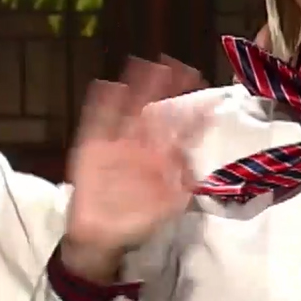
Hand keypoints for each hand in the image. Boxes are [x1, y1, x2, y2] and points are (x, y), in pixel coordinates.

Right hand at [61, 56, 209, 280]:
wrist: (100, 236)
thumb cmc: (136, 221)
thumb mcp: (167, 207)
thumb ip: (182, 188)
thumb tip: (199, 171)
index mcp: (161, 157)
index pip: (181, 130)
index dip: (194, 112)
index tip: (208, 95)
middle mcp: (142, 145)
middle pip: (156, 111)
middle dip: (167, 88)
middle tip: (178, 65)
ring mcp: (117, 144)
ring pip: (128, 110)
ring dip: (136, 88)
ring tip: (145, 64)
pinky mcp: (93, 148)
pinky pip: (97, 122)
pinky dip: (100, 105)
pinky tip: (105, 86)